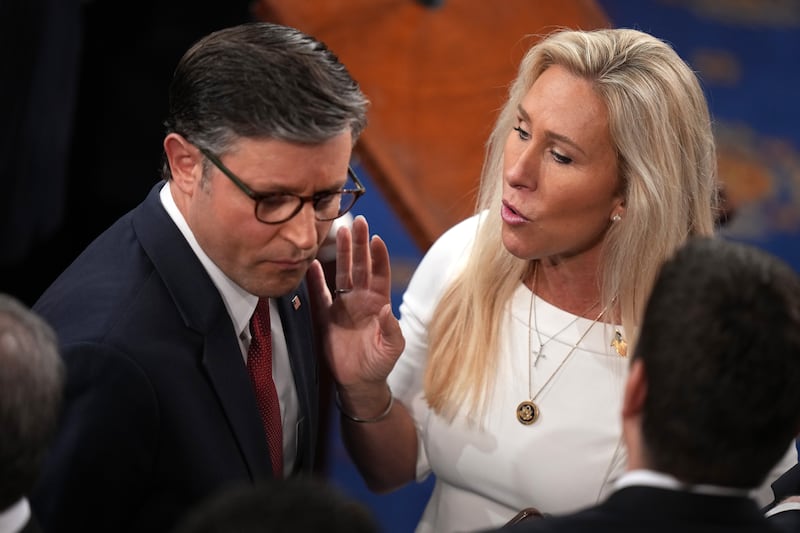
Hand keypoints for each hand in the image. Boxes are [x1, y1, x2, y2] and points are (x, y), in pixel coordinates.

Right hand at [307, 215, 404, 388]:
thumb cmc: (380, 364)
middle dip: (359, 244)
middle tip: (357, 221)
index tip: (376, 238)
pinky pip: (319, 294)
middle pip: (360, 265)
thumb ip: (391, 329)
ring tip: (338, 230)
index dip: (379, 256)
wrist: (359, 383)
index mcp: (379, 302)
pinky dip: (314, 279)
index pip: (380, 273)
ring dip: (341, 253)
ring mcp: (343, 305)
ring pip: (341, 273)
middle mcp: (361, 299)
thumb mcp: (391, 348)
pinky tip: (310, 263)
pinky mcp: (325, 317)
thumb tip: (387, 308)